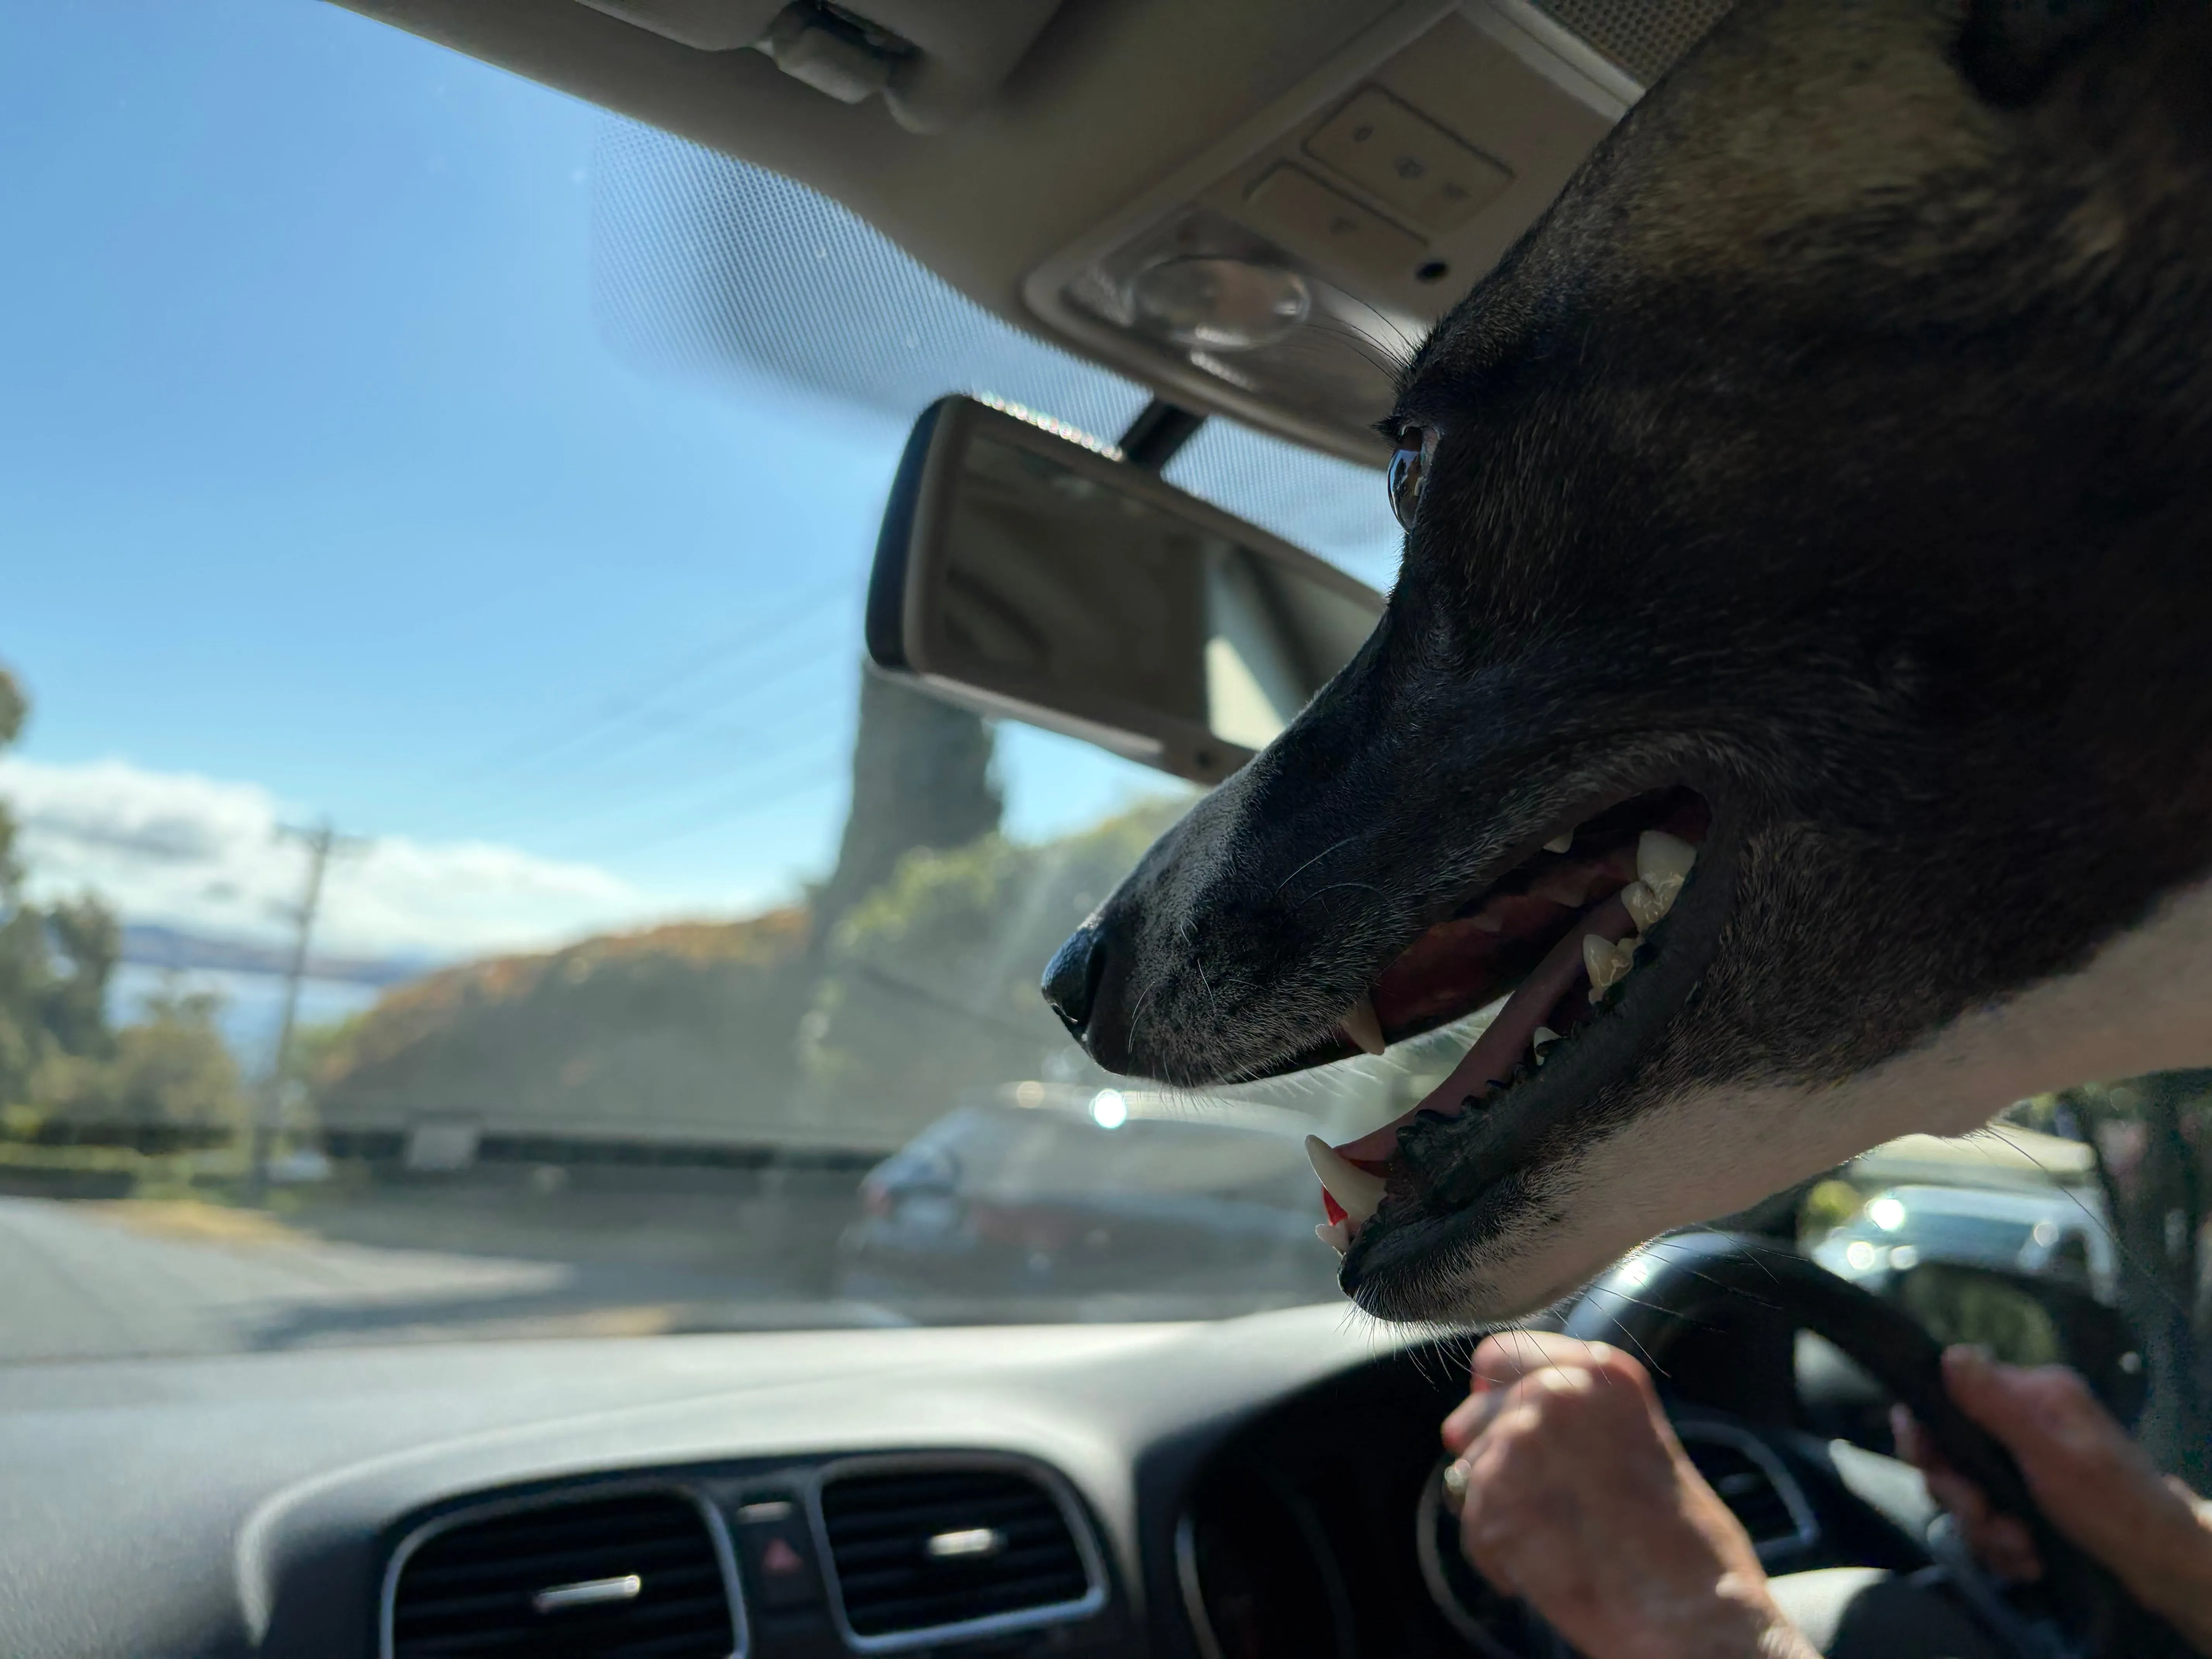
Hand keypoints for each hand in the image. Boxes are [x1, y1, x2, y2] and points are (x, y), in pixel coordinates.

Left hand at [1440, 1332, 1817, 1658]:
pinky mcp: (1494, 1498)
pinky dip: (1497, 1554)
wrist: (1691, 1612)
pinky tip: (1544, 1570)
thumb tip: (1475, 1423)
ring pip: (1469, 1472)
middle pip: (1476, 1415)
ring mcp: (1521, 1441)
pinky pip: (1471, 1524)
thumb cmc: (1681, 1545)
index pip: (1501, 1355)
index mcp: (1601, 1371)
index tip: (1492, 1418)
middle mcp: (1556, 1391)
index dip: (1491, 1393)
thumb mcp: (1635, 1444)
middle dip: (1489, 1459)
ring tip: (1557, 1543)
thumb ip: (1572, 1420)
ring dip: (1498, 1511)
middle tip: (1536, 1506)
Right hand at [1893, 1345, 2211, 1654]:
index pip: (1949, 1394)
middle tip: (1989, 1520)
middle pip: (1950, 1451)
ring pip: (1966, 1493)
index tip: (1928, 1463)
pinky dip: (2003, 1545)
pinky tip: (2029, 1557)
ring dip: (1986, 1530)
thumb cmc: (2115, 1505)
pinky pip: (1988, 1518)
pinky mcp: (2029, 1497)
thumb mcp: (2054, 1455)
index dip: (1926, 1432)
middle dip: (1964, 1497)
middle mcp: (2025, 1421)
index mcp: (2033, 1395)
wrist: (2164, 1566)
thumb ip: (1998, 1406)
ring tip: (2021, 1549)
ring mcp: (2026, 1462)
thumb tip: (1949, 1354)